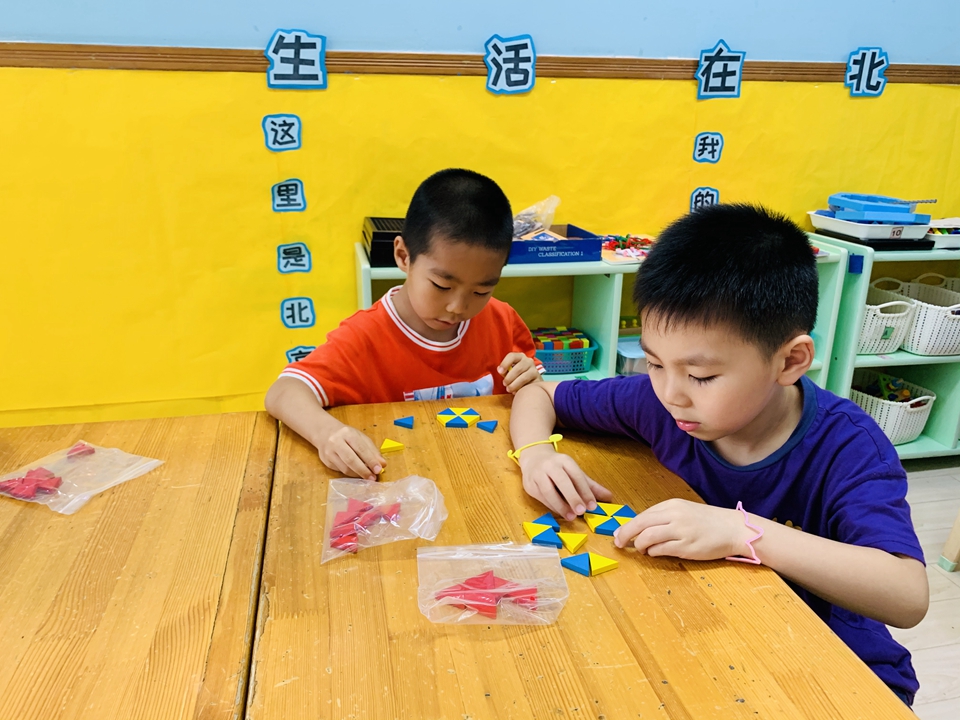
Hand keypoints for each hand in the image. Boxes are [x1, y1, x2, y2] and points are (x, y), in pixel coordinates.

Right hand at [317, 422, 385, 480]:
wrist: (325, 432)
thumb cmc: (347, 435)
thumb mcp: (361, 438)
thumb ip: (372, 450)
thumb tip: (382, 464)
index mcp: (347, 433)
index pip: (361, 448)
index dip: (371, 460)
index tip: (379, 469)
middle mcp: (336, 442)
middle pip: (351, 459)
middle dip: (364, 470)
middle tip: (373, 478)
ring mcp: (329, 453)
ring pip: (345, 468)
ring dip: (358, 474)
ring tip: (367, 477)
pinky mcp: (326, 462)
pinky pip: (341, 471)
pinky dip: (351, 474)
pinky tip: (357, 474)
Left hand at [498, 352, 542, 392]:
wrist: (531, 382)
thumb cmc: (517, 376)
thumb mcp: (510, 372)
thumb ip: (505, 371)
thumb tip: (500, 370)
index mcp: (519, 357)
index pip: (512, 356)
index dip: (505, 363)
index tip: (500, 372)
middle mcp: (528, 361)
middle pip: (518, 368)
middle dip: (509, 377)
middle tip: (504, 384)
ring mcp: (534, 369)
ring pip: (524, 377)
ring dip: (514, 384)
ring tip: (509, 389)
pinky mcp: (538, 379)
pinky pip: (529, 384)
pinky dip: (521, 388)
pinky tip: (517, 391)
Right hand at [518, 445, 612, 520]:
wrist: (533, 457)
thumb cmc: (557, 468)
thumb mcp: (574, 473)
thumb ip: (590, 486)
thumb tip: (609, 497)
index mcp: (564, 460)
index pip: (576, 475)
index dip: (585, 491)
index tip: (592, 505)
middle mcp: (550, 465)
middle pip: (562, 481)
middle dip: (572, 497)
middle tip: (582, 511)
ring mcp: (537, 474)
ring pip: (548, 490)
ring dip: (560, 505)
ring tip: (571, 516)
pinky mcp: (529, 484)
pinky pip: (540, 497)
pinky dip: (551, 506)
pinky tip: (560, 512)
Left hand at [613, 498, 752, 560]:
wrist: (733, 529)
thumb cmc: (708, 521)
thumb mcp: (684, 511)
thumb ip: (664, 517)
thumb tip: (640, 527)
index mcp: (672, 505)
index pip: (643, 515)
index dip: (628, 525)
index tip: (619, 533)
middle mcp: (674, 516)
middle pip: (640, 524)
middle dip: (625, 534)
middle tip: (618, 543)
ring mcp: (680, 531)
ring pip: (647, 537)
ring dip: (639, 546)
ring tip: (641, 550)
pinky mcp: (686, 547)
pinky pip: (661, 550)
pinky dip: (653, 553)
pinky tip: (654, 553)